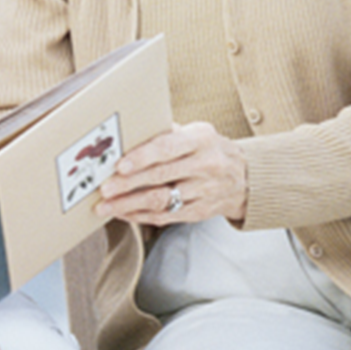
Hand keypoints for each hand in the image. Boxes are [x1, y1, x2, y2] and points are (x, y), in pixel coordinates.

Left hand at [97, 121, 247, 226]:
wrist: (246, 177)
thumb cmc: (209, 149)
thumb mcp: (196, 132)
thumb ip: (166, 133)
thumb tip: (128, 133)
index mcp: (202, 140)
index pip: (168, 148)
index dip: (142, 157)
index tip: (119, 165)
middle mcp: (206, 165)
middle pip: (161, 176)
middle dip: (128, 184)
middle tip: (104, 188)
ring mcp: (205, 191)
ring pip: (162, 200)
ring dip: (129, 204)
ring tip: (105, 206)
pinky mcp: (200, 211)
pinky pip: (167, 216)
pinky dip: (141, 216)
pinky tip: (122, 213)